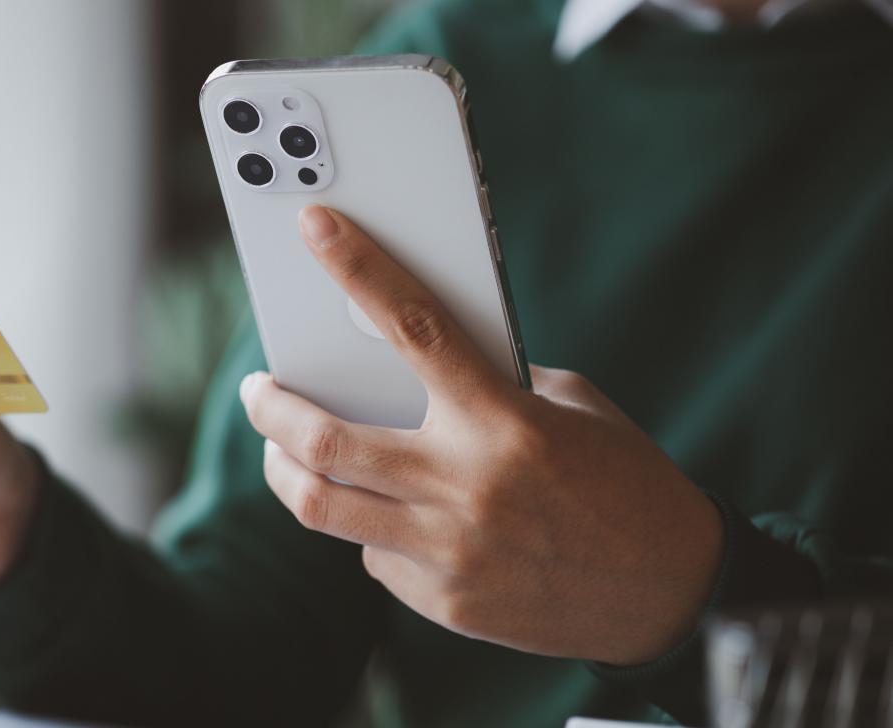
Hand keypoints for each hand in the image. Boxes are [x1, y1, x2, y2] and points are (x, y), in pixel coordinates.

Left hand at [240, 205, 722, 665]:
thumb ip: (488, 384)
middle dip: (270, 408)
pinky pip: (372, 555)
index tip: (316, 227)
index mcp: (505, 421)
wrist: (671, 591)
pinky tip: (384, 516)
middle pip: (325, 438)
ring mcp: (450, 550)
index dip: (357, 267)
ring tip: (281, 450)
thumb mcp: (568, 408)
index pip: (414, 326)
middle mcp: (467, 486)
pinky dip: (367, 527)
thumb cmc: (621, 479)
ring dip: (284, 470)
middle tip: (259, 390)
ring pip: (322, 506)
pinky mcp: (446, 602)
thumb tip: (404, 360)